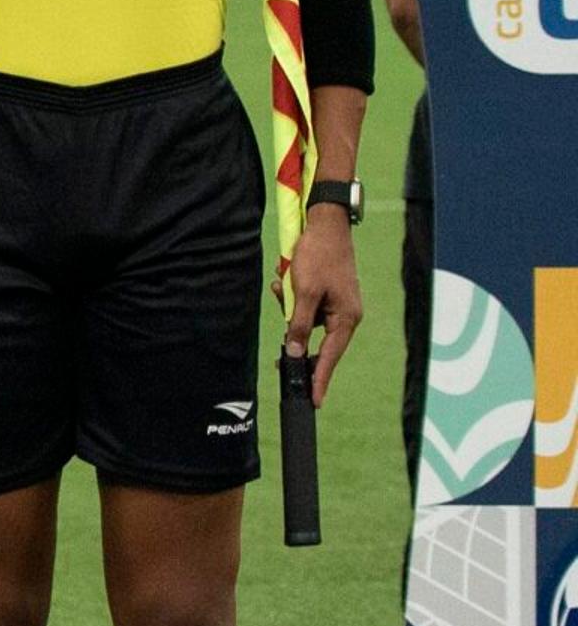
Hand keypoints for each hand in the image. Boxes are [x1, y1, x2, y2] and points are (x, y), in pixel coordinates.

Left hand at [278, 206, 365, 403]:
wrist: (326, 225)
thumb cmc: (319, 257)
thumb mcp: (304, 292)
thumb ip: (299, 324)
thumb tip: (295, 352)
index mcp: (346, 319)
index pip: (330, 356)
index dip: (319, 378)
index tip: (313, 400)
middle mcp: (344, 316)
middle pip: (314, 340)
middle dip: (294, 334)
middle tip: (278, 356)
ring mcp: (335, 306)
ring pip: (304, 321)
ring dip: (289, 307)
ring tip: (284, 284)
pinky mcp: (325, 295)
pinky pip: (303, 306)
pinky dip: (291, 296)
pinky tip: (284, 280)